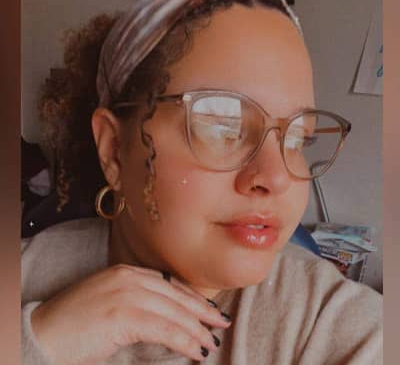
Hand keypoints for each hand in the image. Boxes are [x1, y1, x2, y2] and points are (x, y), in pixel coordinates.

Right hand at [31, 264, 230, 364]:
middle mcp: (129, 278)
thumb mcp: (110, 302)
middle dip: (202, 311)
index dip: (192, 298)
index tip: (208, 310)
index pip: (169, 284)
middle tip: (221, 323)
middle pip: (176, 295)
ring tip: (209, 343)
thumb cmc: (75, 324)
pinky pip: (164, 329)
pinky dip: (184, 341)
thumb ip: (136, 300)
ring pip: (174, 313)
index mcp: (126, 272)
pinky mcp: (123, 315)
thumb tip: (165, 315)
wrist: (42, 334)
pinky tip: (196, 351)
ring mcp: (126, 294)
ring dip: (196, 330)